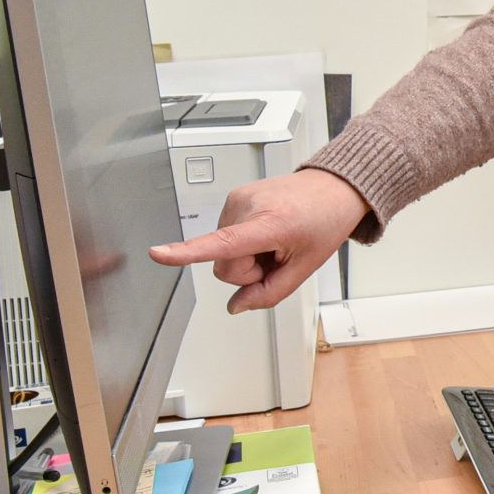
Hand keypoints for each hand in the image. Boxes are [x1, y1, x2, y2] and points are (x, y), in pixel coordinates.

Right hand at [148, 168, 366, 312]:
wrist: (334, 187)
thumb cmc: (325, 220)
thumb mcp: (306, 266)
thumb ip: (269, 293)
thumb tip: (236, 306)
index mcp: (270, 223)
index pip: (223, 243)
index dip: (187, 252)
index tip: (158, 254)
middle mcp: (248, 205)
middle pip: (224, 264)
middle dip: (247, 271)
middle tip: (277, 257)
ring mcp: (238, 198)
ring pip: (223, 251)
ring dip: (247, 254)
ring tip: (276, 240)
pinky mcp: (234, 197)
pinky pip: (227, 235)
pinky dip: (245, 240)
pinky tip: (268, 232)